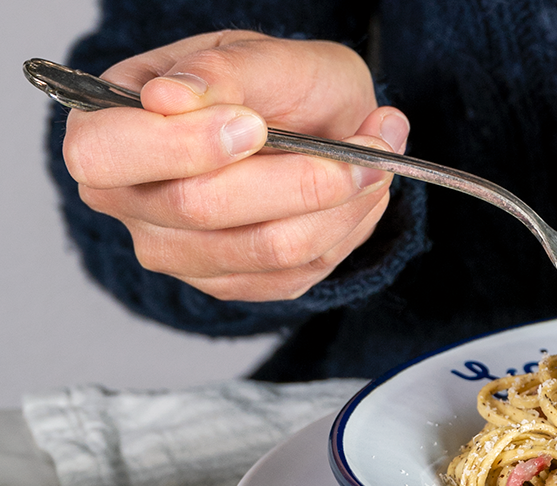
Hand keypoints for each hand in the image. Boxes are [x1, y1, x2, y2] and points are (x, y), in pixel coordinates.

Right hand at [61, 31, 408, 300]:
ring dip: (339, 204)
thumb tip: (168, 98)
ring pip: (266, 247)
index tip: (253, 124)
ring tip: (376, 159)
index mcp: (104, 131)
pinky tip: (359, 190)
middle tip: (363, 144)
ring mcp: (177, 253)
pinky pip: (297, 270)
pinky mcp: (233, 283)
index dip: (183, 146)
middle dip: (298, 176)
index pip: (106, 157)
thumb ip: (220, 73)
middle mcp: (127, 202)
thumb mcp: (259, 55)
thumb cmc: (276, 84)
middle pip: (200, 208)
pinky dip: (345, 227)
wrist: (314, 122)